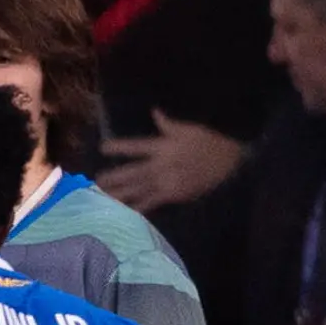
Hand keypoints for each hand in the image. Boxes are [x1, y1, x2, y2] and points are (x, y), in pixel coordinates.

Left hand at [95, 111, 244, 212]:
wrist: (230, 164)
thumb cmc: (209, 143)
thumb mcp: (189, 129)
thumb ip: (168, 123)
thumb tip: (154, 112)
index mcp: (164, 147)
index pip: (137, 146)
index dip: (120, 147)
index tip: (103, 147)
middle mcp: (162, 166)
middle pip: (133, 172)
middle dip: (115, 177)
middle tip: (96, 181)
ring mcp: (167, 183)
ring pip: (139, 189)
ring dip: (120, 194)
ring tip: (102, 197)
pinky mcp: (173, 196)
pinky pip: (152, 203)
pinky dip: (138, 208)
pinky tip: (125, 212)